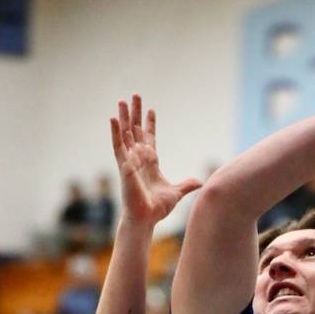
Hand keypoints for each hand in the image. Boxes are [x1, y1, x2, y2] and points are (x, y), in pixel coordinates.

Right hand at [111, 95, 201, 227]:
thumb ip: (187, 185)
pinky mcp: (123, 166)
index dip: (150, 124)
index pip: (149, 138)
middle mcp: (138, 158)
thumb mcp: (176, 193)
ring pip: (125, 133)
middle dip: (135, 113)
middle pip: (136, 130)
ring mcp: (130, 160)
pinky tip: (113, 119)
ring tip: (122, 100)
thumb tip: (201, 182)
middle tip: (135, 95)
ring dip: (124, 117)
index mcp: (150, 162)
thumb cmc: (157, 209)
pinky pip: (117, 146)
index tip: (151, 110)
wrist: (146, 218)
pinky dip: (115, 133)